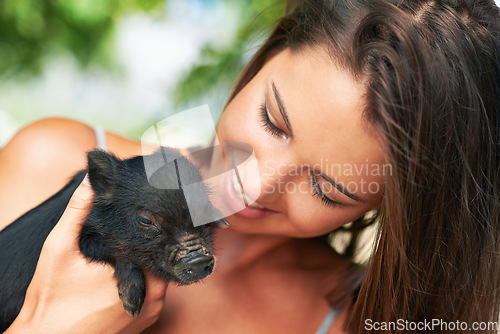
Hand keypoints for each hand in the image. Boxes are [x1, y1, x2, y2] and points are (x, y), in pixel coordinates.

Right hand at [5, 176, 167, 333]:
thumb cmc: (51, 297)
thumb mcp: (59, 250)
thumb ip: (77, 213)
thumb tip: (91, 181)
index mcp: (135, 275)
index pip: (162, 242)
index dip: (159, 225)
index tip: (155, 210)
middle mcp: (151, 296)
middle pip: (165, 258)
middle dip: (155, 243)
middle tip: (143, 228)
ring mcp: (150, 311)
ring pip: (163, 276)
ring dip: (153, 262)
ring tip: (137, 246)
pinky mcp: (146, 321)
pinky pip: (157, 294)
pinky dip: (150, 280)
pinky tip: (134, 269)